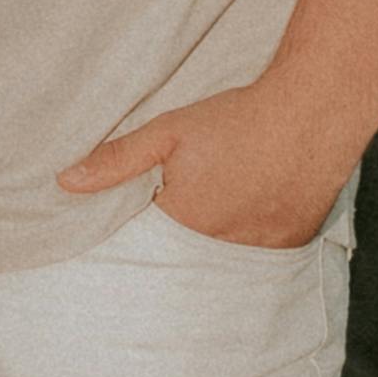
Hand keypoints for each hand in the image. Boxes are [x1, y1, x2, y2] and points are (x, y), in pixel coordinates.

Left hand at [56, 71, 350, 246]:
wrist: (312, 114)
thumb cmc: (237, 120)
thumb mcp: (169, 131)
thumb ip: (117, 160)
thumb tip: (65, 183)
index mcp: (182, 223)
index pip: (147, 247)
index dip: (142, 235)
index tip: (138, 227)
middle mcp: (218, 248)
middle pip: (184, 260)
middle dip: (174, 251)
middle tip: (178, 228)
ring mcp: (258, 252)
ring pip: (222, 262)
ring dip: (213, 250)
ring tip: (215, 223)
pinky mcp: (289, 247)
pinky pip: (259, 258)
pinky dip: (248, 247)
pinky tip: (248, 222)